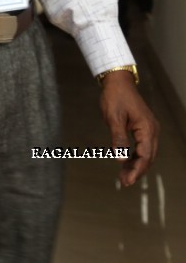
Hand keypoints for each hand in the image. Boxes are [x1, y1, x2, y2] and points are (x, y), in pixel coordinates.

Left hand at [99, 71, 158, 186]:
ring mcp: (149, 130)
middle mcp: (152, 131)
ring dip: (136, 165)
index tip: (128, 181)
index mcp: (147, 129)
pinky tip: (126, 164)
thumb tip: (120, 159)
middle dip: (137, 171)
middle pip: (148, 157)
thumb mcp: (113, 118)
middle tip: (124, 182)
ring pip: (146, 153)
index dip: (137, 169)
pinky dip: (135, 157)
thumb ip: (118, 139)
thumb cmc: (115, 97)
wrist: (118, 82)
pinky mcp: (144, 128)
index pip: (145, 155)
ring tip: (124, 177)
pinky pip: (142, 147)